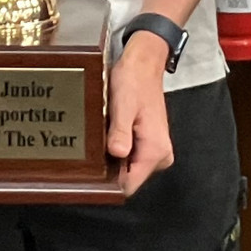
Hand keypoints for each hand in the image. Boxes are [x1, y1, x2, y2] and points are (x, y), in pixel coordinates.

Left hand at [106, 36, 175, 195]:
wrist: (143, 64)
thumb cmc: (134, 80)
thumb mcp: (123, 105)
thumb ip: (120, 132)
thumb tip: (117, 154)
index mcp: (155, 150)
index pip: (129, 185)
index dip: (108, 182)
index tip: (91, 173)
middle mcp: (160, 155)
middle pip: (127, 178)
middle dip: (109, 166)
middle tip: (97, 142)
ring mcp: (155, 150)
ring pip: (127, 168)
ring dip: (112, 156)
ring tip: (105, 133)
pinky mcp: (148, 145)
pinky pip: (129, 157)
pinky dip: (117, 148)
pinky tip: (110, 132)